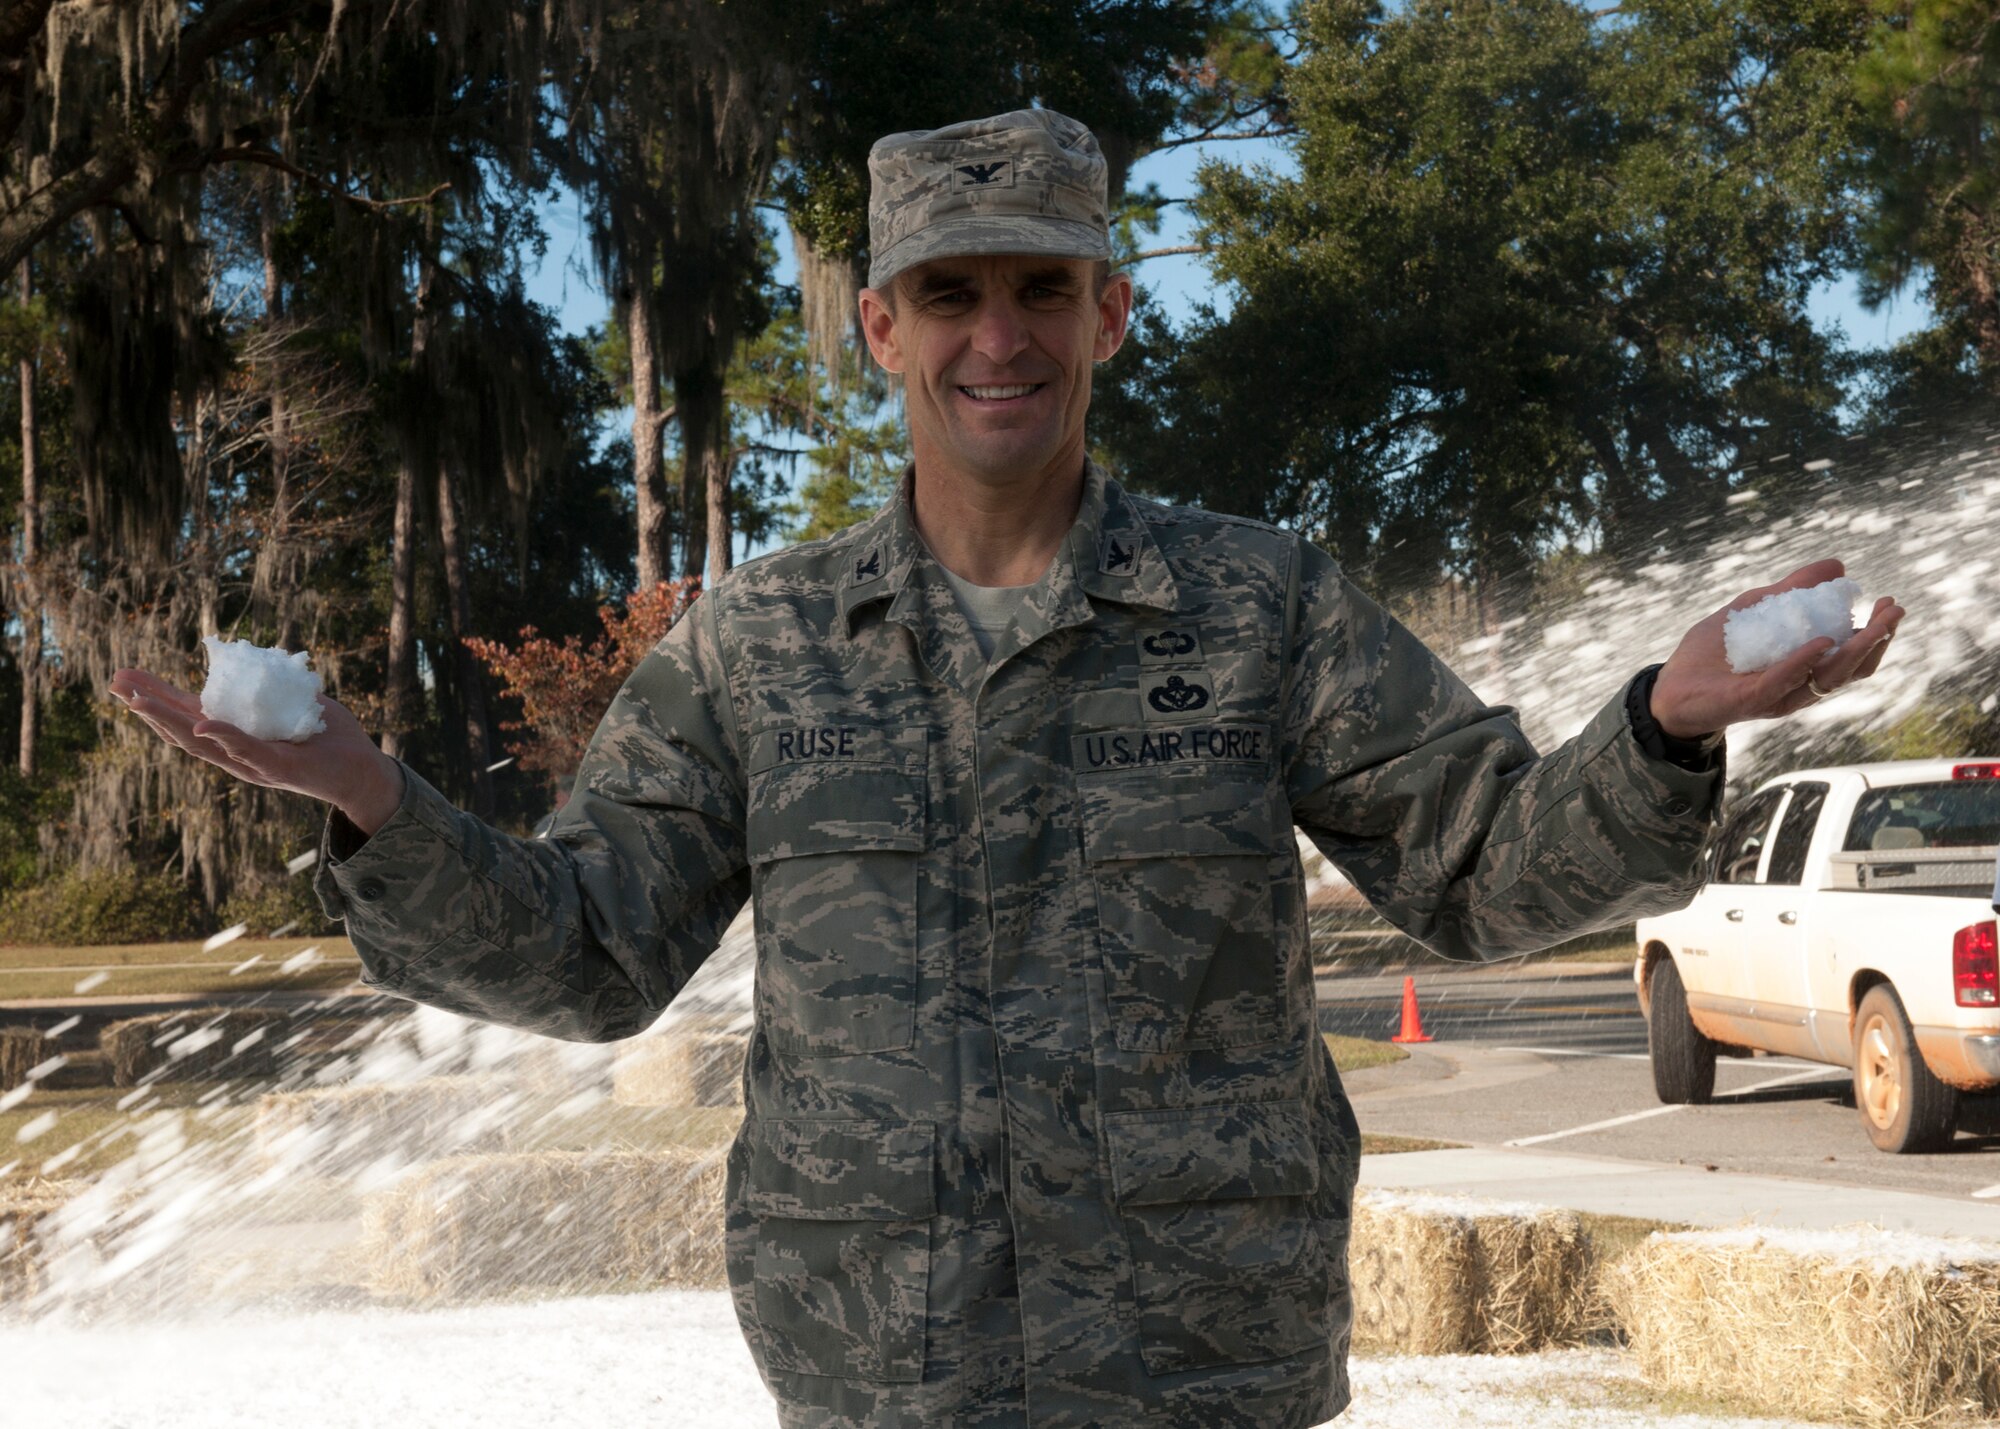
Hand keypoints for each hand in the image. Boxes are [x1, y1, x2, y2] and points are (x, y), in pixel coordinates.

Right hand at [108, 667, 404, 833]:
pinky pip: (250, 753)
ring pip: (205, 743)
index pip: (188, 713)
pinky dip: (227, 740)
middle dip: (148, 706)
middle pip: (182, 729)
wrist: (364, 770)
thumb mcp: (292, 701)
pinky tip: (204, 726)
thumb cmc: (329, 735)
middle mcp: (236, 753)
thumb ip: (269, 685)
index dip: (156, 696)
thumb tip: (251, 659)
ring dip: (171, 722)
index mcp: (235, 734)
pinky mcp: (282, 770)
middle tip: (114, 682)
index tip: (123, 676)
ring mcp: (255, 764)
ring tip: (138, 702)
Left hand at [1650, 559, 1905, 739]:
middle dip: (1877, 639)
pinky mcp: (1751, 700)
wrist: (1670, 685)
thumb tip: (1838, 566)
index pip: (1852, 653)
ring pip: (1827, 679)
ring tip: (1873, 626)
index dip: (1876, 631)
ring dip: (1854, 652)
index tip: (1889, 601)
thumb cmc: (1714, 651)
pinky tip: (1820, 642)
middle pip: (1851, 669)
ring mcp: (1777, 694)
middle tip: (1893, 610)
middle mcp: (1799, 684)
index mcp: (1805, 666)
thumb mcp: (1755, 608)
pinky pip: (1783, 682)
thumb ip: (1793, 590)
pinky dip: (1803, 662)